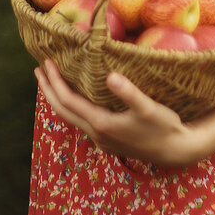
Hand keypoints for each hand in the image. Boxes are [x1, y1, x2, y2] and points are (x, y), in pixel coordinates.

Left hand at [34, 59, 209, 167]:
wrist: (175, 151)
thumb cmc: (164, 127)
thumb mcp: (148, 108)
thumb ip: (129, 92)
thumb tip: (111, 76)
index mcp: (102, 123)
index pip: (68, 101)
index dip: (55, 82)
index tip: (47, 63)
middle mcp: (96, 133)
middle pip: (62, 111)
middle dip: (48, 90)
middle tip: (38, 70)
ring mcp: (101, 139)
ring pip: (70, 117)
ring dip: (58, 98)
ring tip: (51, 81)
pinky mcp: (107, 140)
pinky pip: (81, 120)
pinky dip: (71, 106)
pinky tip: (76, 97)